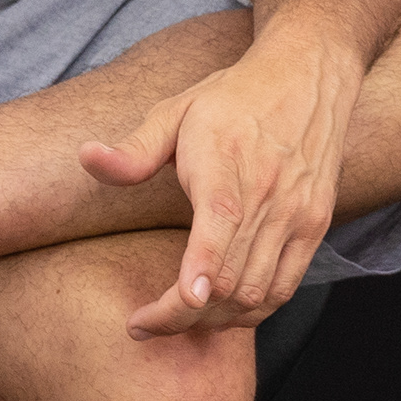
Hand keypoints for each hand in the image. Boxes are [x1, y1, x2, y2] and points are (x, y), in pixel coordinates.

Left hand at [80, 33, 361, 334]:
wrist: (308, 76)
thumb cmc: (232, 98)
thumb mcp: (177, 110)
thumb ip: (133, 148)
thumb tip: (85, 158)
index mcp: (227, 163)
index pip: (221, 222)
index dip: (203, 267)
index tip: (183, 299)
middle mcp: (268, 193)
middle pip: (231, 277)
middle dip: (182, 316)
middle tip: (143, 324)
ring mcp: (297, 213)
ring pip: (257, 294)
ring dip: (214, 319)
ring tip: (178, 318)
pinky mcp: (316, 225)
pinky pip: (284, 289)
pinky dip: (251, 311)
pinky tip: (220, 309)